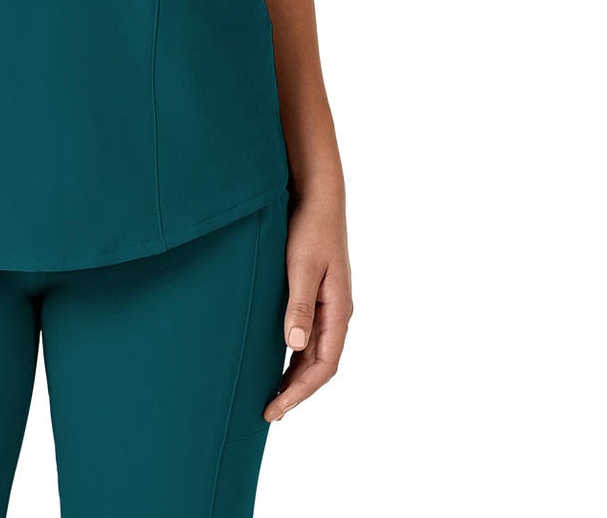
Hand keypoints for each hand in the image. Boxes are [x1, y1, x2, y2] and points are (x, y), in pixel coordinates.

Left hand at [265, 182, 351, 421]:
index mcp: (338, 310)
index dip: (300, 392)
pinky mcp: (316, 292)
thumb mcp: (302, 267)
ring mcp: (328, 303)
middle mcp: (336, 312)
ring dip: (295, 374)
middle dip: (297, 390)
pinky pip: (308, 333)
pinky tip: (278, 358)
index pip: (324, 366)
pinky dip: (294, 353)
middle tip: (268, 411)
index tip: (276, 409)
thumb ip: (299, 305)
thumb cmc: (309, 228)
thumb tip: (294, 345)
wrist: (317, 195)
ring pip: (314, 351)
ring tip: (271, 394)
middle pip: (320, 364)